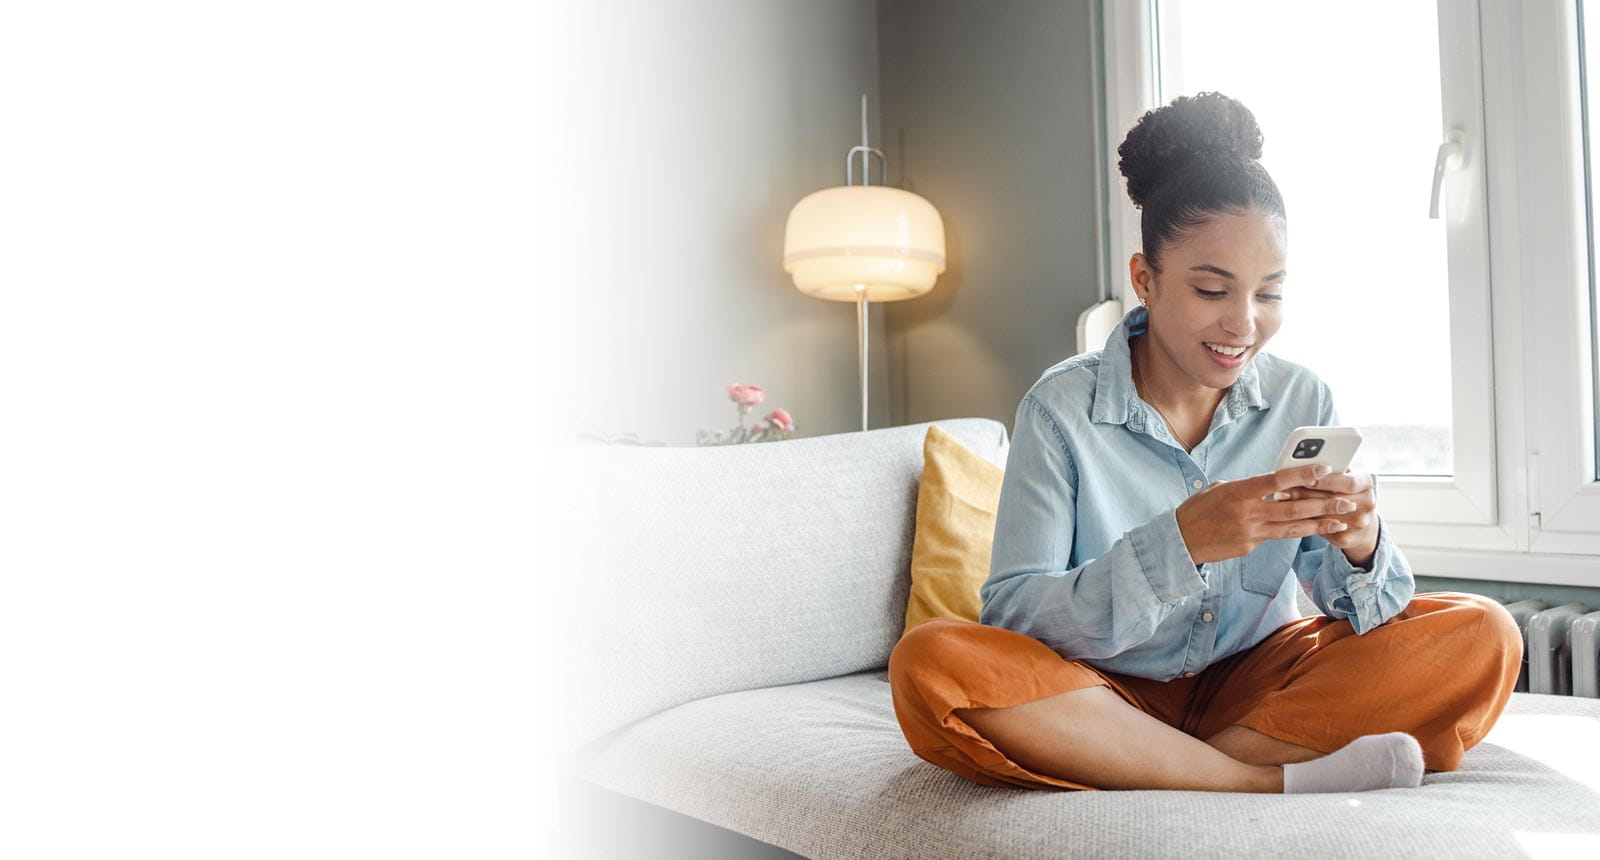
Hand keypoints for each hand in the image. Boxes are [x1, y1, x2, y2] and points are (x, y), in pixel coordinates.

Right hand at [1175, 463, 1356, 564]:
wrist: (1180, 540)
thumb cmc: (1198, 509)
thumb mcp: (1220, 488)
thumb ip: (1248, 487)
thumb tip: (1271, 485)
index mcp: (1240, 492)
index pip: (1277, 481)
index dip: (1303, 475)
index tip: (1325, 470)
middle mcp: (1248, 512)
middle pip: (1293, 509)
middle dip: (1323, 505)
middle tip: (1347, 501)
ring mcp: (1250, 532)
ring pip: (1292, 528)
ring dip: (1319, 524)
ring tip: (1341, 520)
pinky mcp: (1250, 546)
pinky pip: (1275, 537)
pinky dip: (1293, 532)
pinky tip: (1312, 530)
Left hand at [1259, 468, 1379, 567]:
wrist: (1361, 524)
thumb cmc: (1345, 491)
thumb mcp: (1344, 475)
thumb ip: (1331, 468)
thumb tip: (1309, 458)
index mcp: (1366, 484)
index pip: (1348, 482)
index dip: (1326, 481)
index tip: (1306, 478)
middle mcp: (1367, 504)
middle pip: (1332, 500)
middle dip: (1305, 494)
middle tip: (1282, 490)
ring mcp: (1358, 524)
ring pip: (1323, 516)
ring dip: (1299, 509)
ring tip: (1280, 500)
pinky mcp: (1345, 539)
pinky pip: (1319, 530)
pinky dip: (1302, 522)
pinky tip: (1287, 516)